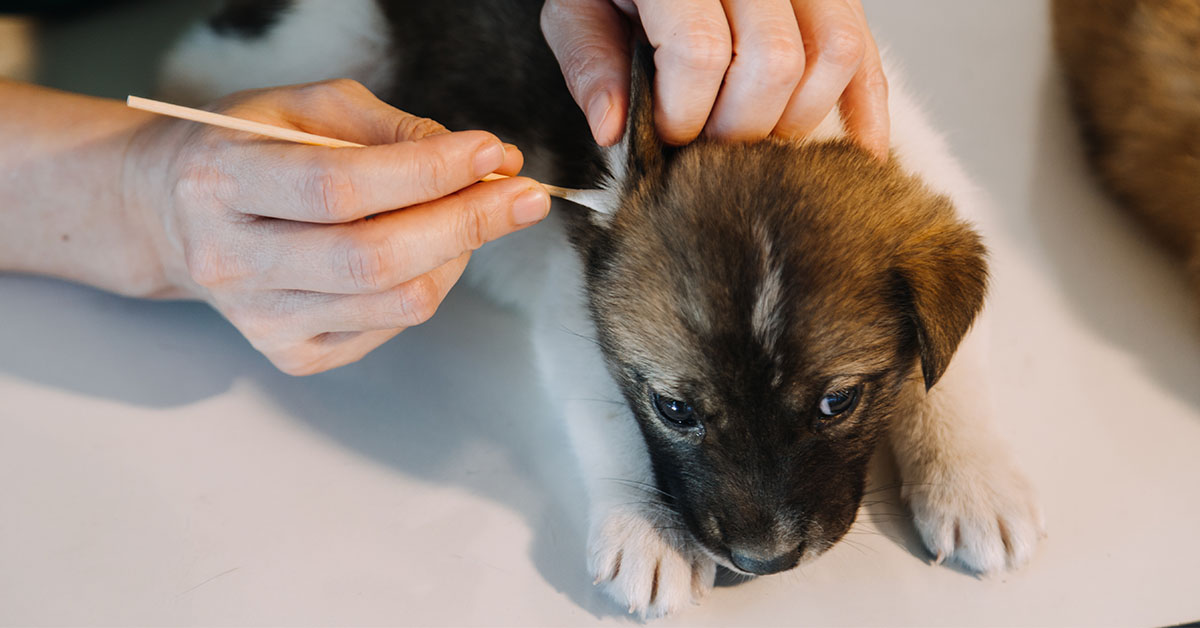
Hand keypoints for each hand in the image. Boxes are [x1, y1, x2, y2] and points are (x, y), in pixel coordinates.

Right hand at [124, 80, 549, 374]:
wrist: (173, 215)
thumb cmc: (249, 147)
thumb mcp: (304, 107)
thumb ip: (390, 129)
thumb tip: (485, 162)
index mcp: (221, 181)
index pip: (338, 187)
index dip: (426, 172)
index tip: (492, 153)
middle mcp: (232, 261)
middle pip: (372, 259)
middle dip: (466, 223)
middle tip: (525, 196)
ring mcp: (260, 320)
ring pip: (393, 302)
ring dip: (458, 255)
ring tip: (478, 214)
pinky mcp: (291, 354)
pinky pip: (390, 328)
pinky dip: (429, 285)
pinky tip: (428, 250)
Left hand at [541, 0, 888, 157]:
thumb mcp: (576, 4)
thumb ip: (590, 61)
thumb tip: (615, 129)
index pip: (701, 54)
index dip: (682, 115)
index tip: (664, 135)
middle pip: (775, 63)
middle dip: (738, 127)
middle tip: (706, 143)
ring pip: (834, 54)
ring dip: (796, 119)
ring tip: (751, 135)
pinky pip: (866, 51)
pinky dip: (868, 106)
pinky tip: (860, 150)